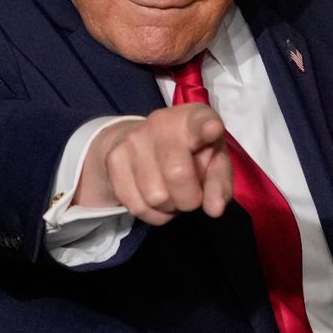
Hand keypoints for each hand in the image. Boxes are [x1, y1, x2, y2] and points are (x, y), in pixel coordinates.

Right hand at [74, 104, 232, 224]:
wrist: (139, 141)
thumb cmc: (190, 152)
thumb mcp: (214, 161)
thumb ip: (219, 183)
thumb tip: (214, 209)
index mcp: (192, 118)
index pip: (199, 121)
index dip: (207, 127)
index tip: (212, 129)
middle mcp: (160, 123)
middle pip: (178, 174)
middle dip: (190, 198)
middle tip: (191, 195)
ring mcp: (133, 140)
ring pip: (156, 197)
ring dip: (170, 207)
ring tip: (172, 192)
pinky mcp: (113, 160)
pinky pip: (137, 206)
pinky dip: (153, 213)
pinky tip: (156, 199)